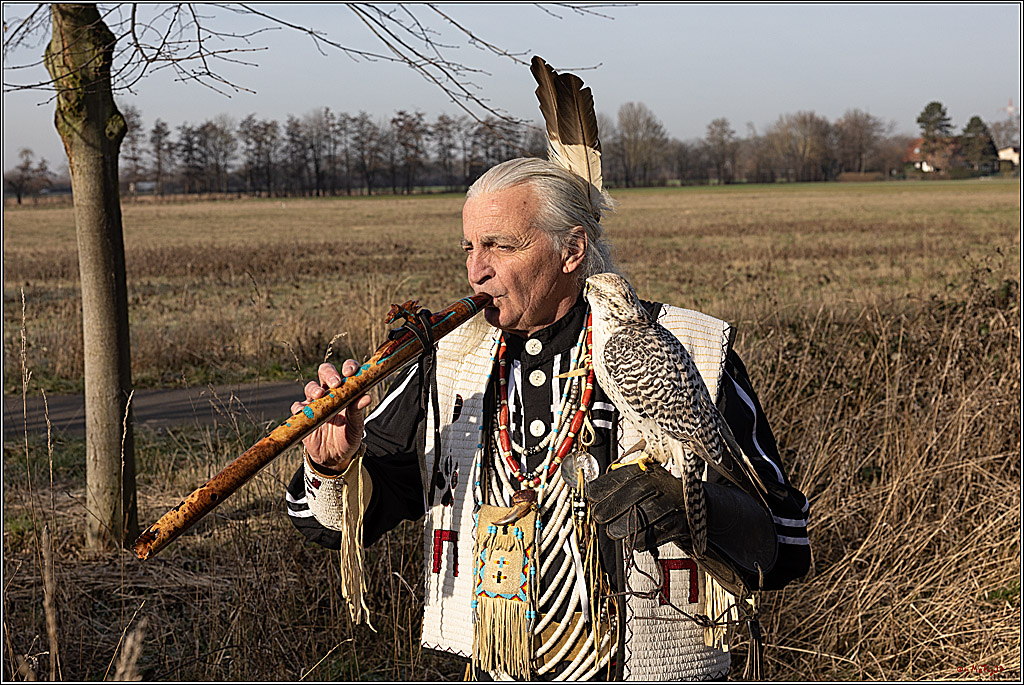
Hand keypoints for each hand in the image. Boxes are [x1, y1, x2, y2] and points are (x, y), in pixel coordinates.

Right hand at [292, 361, 372, 472]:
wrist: (335, 457)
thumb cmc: (349, 436)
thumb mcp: (356, 425)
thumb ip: (358, 410)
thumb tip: (366, 397)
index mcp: (346, 390)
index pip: (347, 370)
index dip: (348, 366)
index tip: (350, 372)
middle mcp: (330, 392)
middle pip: (325, 372)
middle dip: (329, 373)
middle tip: (335, 383)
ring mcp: (315, 403)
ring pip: (311, 387)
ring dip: (314, 388)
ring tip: (320, 395)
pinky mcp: (304, 415)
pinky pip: (297, 407)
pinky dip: (299, 407)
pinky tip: (304, 411)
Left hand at [587, 463, 779, 593]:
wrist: (705, 506)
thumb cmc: (664, 494)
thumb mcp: (645, 480)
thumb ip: (620, 484)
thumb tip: (588, 490)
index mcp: (648, 471)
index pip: (618, 477)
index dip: (601, 488)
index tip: (591, 496)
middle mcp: (660, 484)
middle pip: (628, 497)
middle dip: (608, 510)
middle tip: (599, 517)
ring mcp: (672, 504)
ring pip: (640, 518)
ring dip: (622, 528)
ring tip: (612, 532)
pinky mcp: (681, 524)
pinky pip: (655, 535)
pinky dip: (641, 540)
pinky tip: (635, 539)